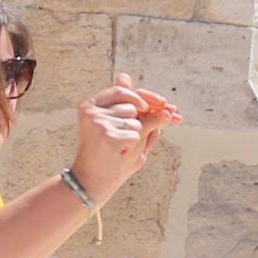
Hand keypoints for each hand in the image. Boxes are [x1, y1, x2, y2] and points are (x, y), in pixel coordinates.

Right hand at [69, 74, 170, 203]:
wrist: (92, 182)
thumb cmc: (109, 155)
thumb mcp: (120, 126)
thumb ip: (124, 103)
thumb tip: (124, 75)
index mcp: (93, 104)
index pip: (124, 91)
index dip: (146, 97)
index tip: (165, 103)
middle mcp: (92, 109)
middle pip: (133, 104)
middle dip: (143, 119)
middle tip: (134, 136)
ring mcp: (97, 120)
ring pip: (136, 120)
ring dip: (135, 135)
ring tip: (118, 148)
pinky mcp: (104, 133)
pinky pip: (135, 134)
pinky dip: (133, 145)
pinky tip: (117, 153)